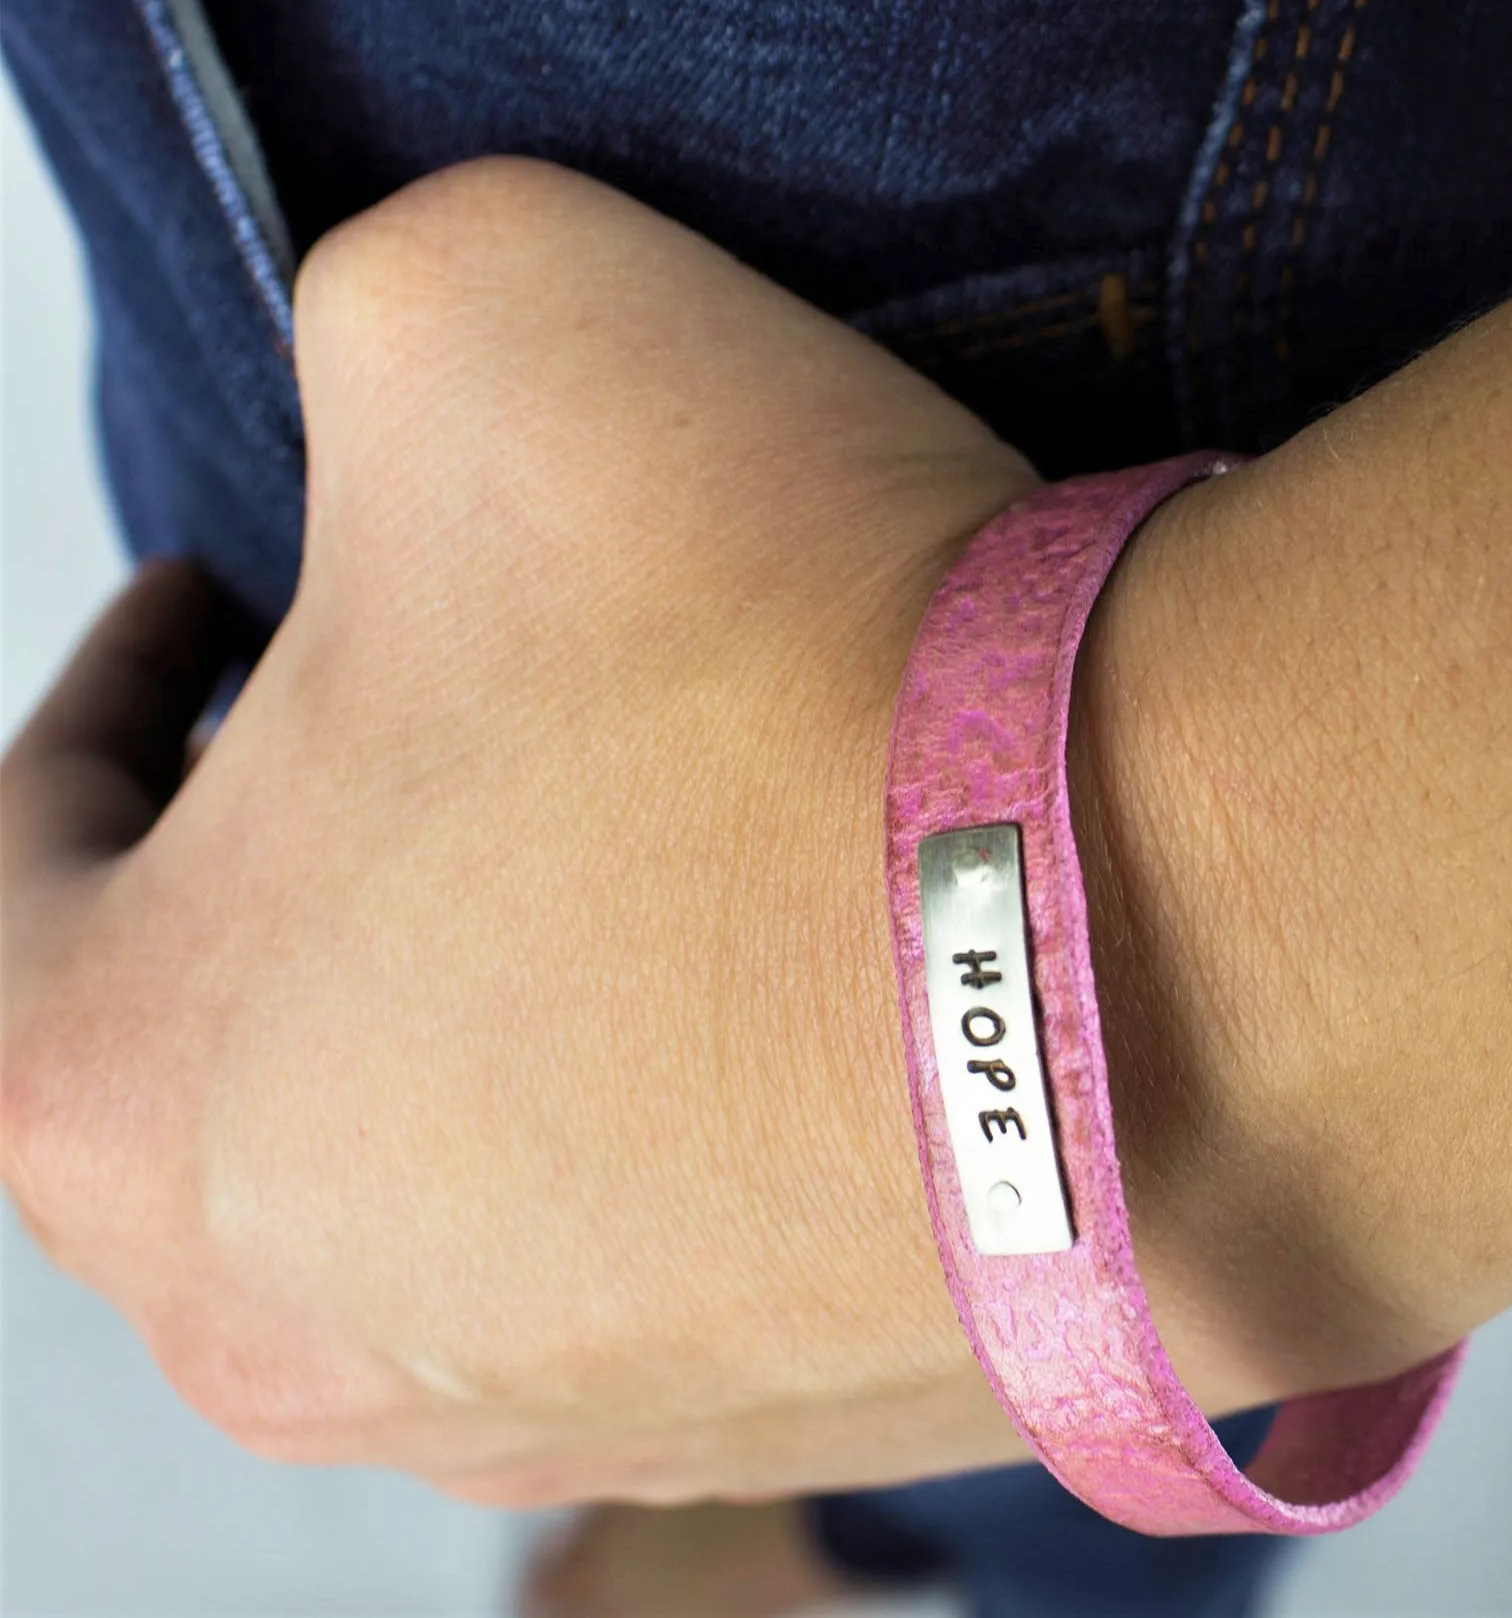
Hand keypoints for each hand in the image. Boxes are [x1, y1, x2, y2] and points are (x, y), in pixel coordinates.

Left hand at [2, 158, 1072, 1504]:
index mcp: (127, 1096)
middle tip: (459, 697)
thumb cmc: (778, 664)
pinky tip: (819, 964)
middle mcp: (314, 1326)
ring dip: (530, 979)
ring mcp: (574, 1412)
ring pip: (469, 1161)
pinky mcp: (803, 1421)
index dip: (118, 682)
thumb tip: (404, 407)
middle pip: (251, 1036)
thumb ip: (342, 326)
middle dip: (330, 840)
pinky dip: (711, 1092)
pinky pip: (683, 1242)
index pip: (30, 855)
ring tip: (665, 829)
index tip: (225, 592)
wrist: (1177, 938)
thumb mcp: (467, 309)